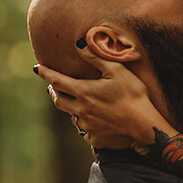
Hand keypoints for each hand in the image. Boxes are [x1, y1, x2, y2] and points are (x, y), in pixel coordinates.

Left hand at [34, 56, 169, 150]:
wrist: (145, 127)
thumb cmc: (134, 96)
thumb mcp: (117, 70)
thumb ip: (96, 56)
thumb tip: (78, 43)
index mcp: (83, 92)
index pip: (56, 80)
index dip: (45, 73)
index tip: (37, 68)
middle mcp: (80, 110)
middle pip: (59, 100)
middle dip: (54, 92)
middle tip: (53, 87)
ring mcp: (87, 127)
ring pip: (71, 116)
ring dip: (71, 108)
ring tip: (76, 103)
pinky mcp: (95, 139)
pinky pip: (85, 131)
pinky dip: (85, 124)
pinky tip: (93, 122)